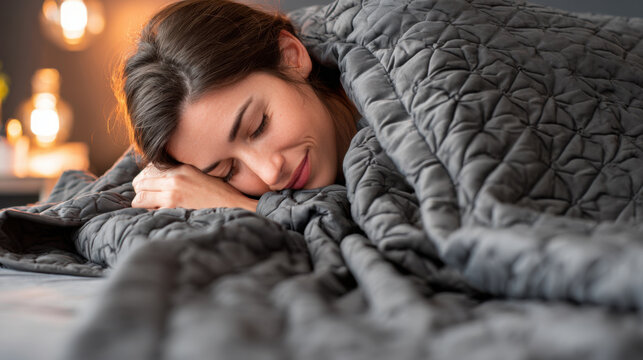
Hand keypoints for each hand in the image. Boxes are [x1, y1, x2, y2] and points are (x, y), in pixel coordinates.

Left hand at [131, 163, 257, 210]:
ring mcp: (173, 192)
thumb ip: (182, 177)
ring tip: (151, 210)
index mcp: (181, 169)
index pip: (149, 170)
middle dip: (140, 193)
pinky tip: (161, 217)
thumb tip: (164, 184)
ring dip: (143, 205)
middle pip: (141, 183)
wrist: (235, 207)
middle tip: (146, 202)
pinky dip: (151, 215)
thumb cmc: (221, 196)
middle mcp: (175, 178)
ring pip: (140, 197)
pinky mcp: (173, 207)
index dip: (145, 182)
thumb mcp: (201, 177)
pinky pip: (148, 210)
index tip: (148, 189)